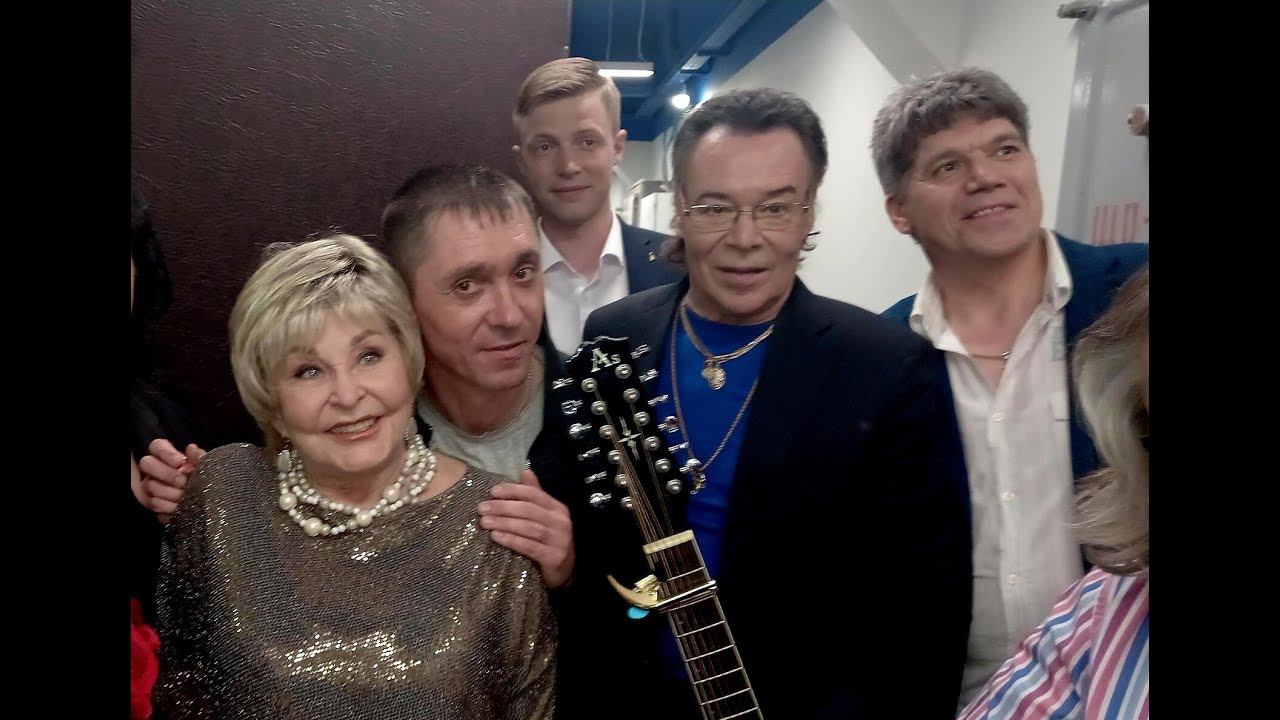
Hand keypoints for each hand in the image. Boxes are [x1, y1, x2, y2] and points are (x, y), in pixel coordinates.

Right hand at [134, 439, 206, 523]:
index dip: (166, 453)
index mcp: (166, 455)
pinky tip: (178, 506)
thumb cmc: (203, 478)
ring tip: (184, 495)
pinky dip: (166, 506)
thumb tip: (191, 449)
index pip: (157, 446)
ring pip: (149, 484)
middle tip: (183, 481)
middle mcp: (154, 468)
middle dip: (167, 473)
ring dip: (168, 491)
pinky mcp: (150, 501)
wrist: (207, 499)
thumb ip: (198, 457)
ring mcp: (149, 484)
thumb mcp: (204, 466)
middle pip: (147, 463)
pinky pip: (152, 502)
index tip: (181, 462)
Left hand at [478, 469, 574, 588]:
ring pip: (528, 528)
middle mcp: (561, 522)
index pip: (534, 494)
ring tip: (485, 522)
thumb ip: (535, 495)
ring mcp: (559, 540)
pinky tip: (495, 537)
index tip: (492, 491)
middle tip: (482, 508)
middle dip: (503, 507)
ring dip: (504, 523)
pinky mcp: (554, 557)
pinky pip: (529, 547)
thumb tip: (525, 471)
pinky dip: (511, 540)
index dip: (513, 491)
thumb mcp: (545, 517)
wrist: (565, 572)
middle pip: (529, 510)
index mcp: (558, 508)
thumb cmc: (549, 541)